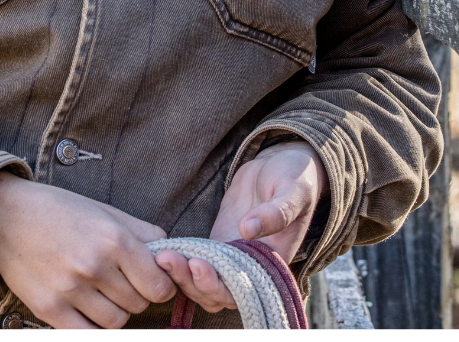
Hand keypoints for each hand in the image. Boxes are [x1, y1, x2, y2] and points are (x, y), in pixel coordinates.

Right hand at [0, 171, 175, 329]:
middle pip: (138, 305)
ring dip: (116, 311)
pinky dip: (94, 327)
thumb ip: (140, 231)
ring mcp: (71, 291)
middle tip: (122, 281)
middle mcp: (95, 266)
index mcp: (113, 238)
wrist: (5, 217)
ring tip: (102, 292)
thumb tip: (168, 250)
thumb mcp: (102, 209)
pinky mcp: (50, 310)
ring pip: (116, 323)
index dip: (161, 285)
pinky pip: (88, 335)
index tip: (153, 280)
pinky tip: (89, 310)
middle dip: (136, 295)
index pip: (159, 285)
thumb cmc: (57, 209)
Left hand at [154, 142, 327, 313]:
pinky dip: (180, 260)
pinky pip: (195, 260)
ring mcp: (231, 255)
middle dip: (191, 282)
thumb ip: (275, 212)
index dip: (218, 285)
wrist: (283, 166)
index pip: (242, 291)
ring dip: (181, 275)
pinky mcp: (217, 241)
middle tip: (168, 260)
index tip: (198, 265)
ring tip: (161, 256)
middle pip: (216, 293)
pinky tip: (162, 248)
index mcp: (272, 264)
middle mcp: (250, 268)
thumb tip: (247, 230)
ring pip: (202, 283)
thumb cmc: (296, 180)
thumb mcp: (292, 192)